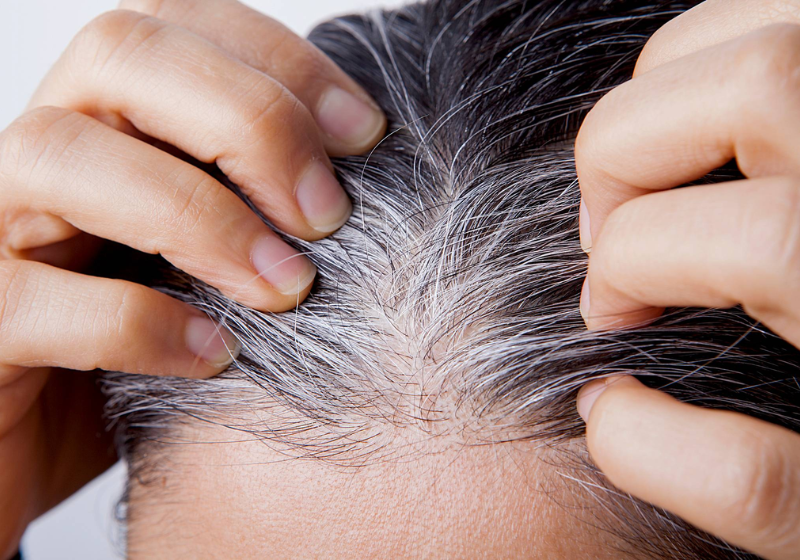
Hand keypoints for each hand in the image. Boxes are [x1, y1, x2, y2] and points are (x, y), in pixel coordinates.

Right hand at [0, 0, 384, 554]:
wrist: (42, 436)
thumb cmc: (148, 339)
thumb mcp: (210, 258)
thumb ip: (258, 206)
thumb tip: (362, 179)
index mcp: (106, 119)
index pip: (181, 22)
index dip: (283, 62)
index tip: (365, 134)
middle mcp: (44, 151)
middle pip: (121, 54)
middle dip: (249, 121)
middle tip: (327, 213)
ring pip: (61, 154)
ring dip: (200, 217)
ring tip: (287, 287)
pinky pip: (34, 300)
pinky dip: (141, 322)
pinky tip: (216, 356)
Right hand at [575, 1, 799, 557]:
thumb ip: (725, 476)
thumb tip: (604, 409)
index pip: (675, 234)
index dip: (612, 273)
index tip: (613, 314)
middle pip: (729, 87)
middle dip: (618, 161)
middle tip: (612, 234)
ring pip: (750, 21)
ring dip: (668, 95)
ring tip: (662, 172)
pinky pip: (775, 13)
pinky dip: (725, 53)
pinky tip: (724, 130)